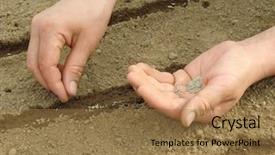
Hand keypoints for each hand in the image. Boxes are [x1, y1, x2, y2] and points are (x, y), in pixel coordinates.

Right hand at [27, 0, 115, 101]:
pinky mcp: (41, 28)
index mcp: (49, 30)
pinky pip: (38, 52)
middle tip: (64, 93)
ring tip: (63, 84)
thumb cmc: (94, 12)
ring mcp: (37, 27)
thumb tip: (69, 89)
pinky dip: (47, 65)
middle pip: (34, 64)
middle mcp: (38, 28)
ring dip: (47, 75)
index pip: (46, 66)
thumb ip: (76, 68)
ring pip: (34, 60)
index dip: (55, 84)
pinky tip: (61, 71)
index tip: (66, 96)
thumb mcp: (88, 43)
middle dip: (48, 82)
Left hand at [127, 40, 268, 126]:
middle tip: (131, 74)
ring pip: (160, 88)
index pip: (170, 107)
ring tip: (132, 69)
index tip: (140, 86)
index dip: (154, 97)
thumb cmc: (237, 74)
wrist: (241, 57)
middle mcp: (188, 103)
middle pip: (161, 97)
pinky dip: (152, 73)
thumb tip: (185, 121)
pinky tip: (142, 67)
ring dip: (145, 79)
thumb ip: (203, 104)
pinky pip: (164, 78)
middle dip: (145, 86)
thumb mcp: (222, 88)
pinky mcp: (182, 79)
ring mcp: (184, 91)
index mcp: (198, 111)